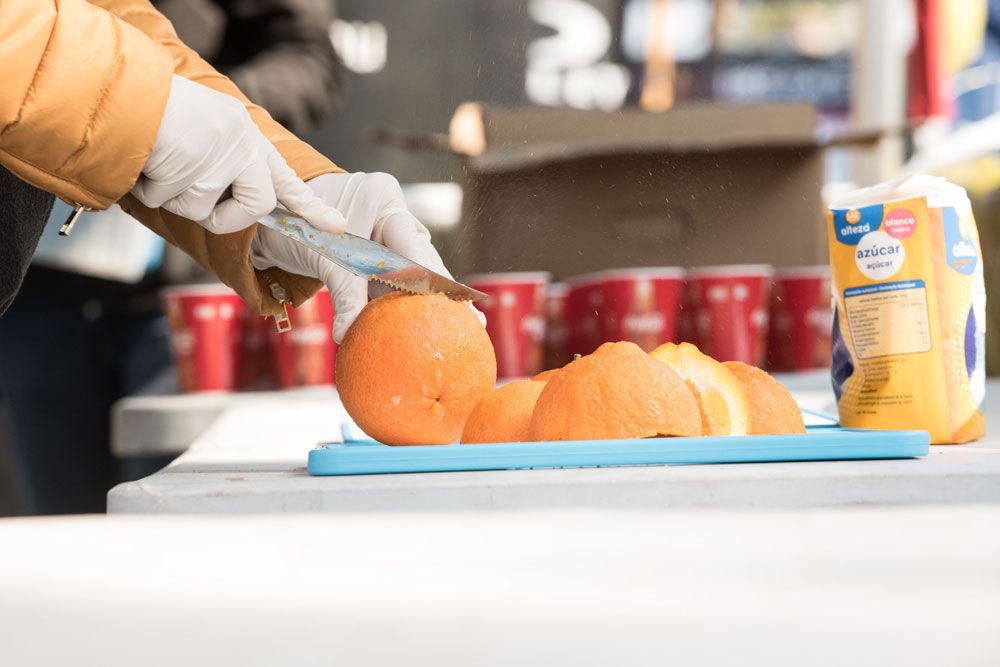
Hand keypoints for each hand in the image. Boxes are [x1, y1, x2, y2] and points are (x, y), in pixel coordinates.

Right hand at [132, 75, 343, 234]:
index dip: (309, 206)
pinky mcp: (194, 170)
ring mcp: (220, 158)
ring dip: (173, 197)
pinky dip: (150, 190)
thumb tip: (237, 203)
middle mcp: (241, 145)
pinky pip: (169, 203)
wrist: (125, 89)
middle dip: (227, 218)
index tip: (336, 225)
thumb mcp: (205, 130)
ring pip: (202, 210)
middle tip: (197, 196)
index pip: (284, 177)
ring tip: (161, 162)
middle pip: (256, 205)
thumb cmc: (158, 111)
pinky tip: (146, 161)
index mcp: (246, 136)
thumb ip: (225, 162)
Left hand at [250, 172, 482, 342]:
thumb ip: (342, 293)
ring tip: (466, 324)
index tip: (455, 302)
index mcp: (382, 197)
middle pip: (423, 257)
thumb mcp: (320, 255)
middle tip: (474, 320)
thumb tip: (348, 334)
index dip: (434, 279)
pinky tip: (432, 319)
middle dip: (445, 291)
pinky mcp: (380, 248)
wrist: (274, 213)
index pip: (413, 245)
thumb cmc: (294, 222)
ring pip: (415, 268)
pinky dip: (407, 298)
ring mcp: (388, 228)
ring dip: (431, 298)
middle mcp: (392, 210)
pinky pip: (398, 275)